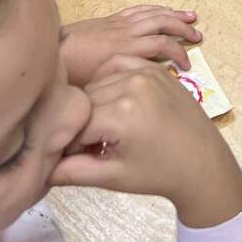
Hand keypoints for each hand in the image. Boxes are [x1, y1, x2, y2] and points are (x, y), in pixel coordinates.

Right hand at [50, 61, 241, 227]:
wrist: (201, 161)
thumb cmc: (158, 173)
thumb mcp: (113, 176)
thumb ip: (73, 172)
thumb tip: (40, 171)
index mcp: (122, 113)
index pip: (76, 123)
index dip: (71, 143)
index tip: (78, 158)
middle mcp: (133, 85)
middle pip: (86, 100)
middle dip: (83, 123)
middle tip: (92, 147)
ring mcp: (147, 73)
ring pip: (100, 82)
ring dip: (95, 102)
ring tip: (106, 128)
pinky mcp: (156, 70)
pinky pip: (121, 65)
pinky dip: (110, 79)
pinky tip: (114, 101)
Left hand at [60, 6, 201, 86]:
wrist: (50, 50)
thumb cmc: (70, 76)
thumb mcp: (96, 90)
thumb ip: (119, 90)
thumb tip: (137, 99)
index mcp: (125, 52)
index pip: (161, 46)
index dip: (178, 54)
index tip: (186, 67)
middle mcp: (127, 35)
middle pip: (162, 26)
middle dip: (183, 31)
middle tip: (198, 38)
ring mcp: (121, 24)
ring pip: (154, 14)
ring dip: (175, 16)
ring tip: (192, 19)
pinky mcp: (113, 19)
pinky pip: (140, 10)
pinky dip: (157, 9)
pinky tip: (167, 11)